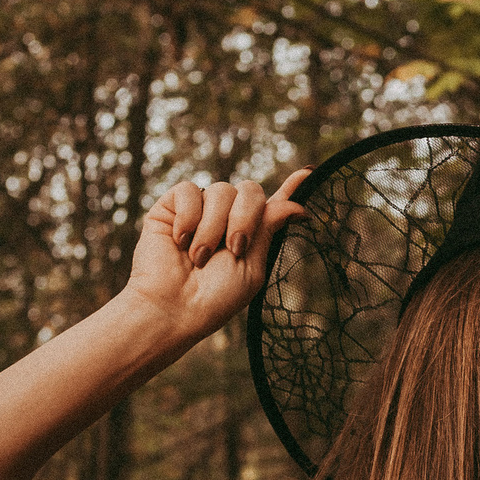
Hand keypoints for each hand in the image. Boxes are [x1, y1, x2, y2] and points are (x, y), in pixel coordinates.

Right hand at [125, 169, 309, 342]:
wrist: (174, 306)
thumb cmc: (214, 297)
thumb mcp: (252, 267)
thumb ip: (269, 230)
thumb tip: (296, 204)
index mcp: (250, 234)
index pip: (273, 205)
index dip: (291, 188)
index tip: (308, 173)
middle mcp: (226, 217)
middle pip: (250, 191)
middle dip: (245, 218)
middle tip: (233, 248)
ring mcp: (199, 210)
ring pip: (221, 190)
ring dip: (214, 227)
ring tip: (198, 256)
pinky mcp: (171, 207)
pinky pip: (188, 190)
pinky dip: (188, 217)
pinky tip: (180, 240)